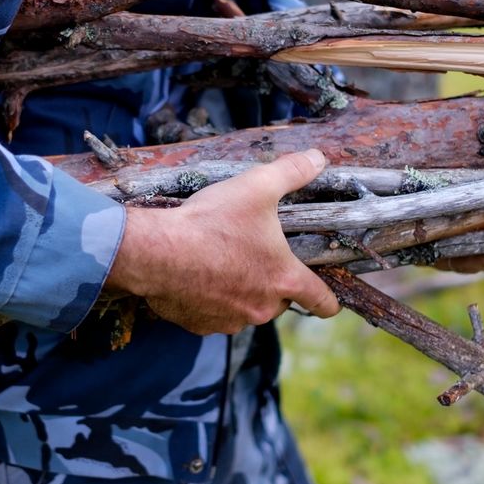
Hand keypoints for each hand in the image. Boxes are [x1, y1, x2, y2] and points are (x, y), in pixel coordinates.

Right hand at [107, 150, 340, 335]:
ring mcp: (230, 320)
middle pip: (279, 301)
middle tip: (251, 254)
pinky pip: (213, 314)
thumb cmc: (211, 221)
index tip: (329, 300)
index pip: (322, 301)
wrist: (155, 252)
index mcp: (283, 279)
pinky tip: (195, 275)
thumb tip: (319, 158)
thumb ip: (292, 172)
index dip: (329, 301)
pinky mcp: (200, 325)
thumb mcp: (257, 186)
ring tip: (218, 261)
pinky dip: (209, 299)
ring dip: (240, 291)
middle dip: (271, 281)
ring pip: (245, 308)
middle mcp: (262, 308)